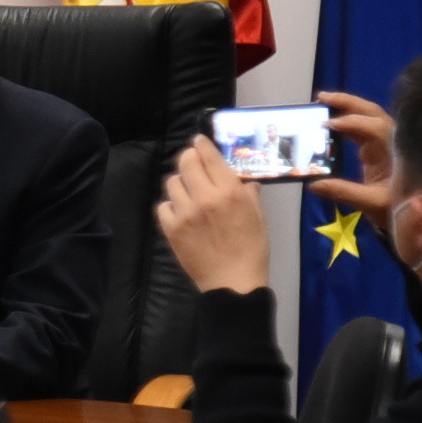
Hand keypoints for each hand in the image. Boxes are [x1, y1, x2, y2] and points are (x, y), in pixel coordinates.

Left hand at [157, 137, 272, 292]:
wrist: (232, 281)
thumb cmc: (251, 249)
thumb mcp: (258, 216)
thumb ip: (248, 194)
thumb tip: (244, 180)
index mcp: (229, 192)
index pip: (209, 156)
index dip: (201, 144)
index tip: (198, 141)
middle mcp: (204, 197)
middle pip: (185, 162)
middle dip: (189, 157)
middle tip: (192, 161)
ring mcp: (184, 213)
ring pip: (172, 182)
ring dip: (180, 182)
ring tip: (189, 189)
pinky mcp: (171, 228)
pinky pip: (163, 206)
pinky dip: (171, 205)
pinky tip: (181, 211)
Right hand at [309, 91, 398, 217]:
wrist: (415, 215)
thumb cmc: (399, 208)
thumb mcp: (371, 203)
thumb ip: (343, 192)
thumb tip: (314, 184)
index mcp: (395, 151)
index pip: (375, 127)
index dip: (352, 123)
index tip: (328, 125)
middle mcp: (392, 141)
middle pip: (372, 112)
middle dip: (348, 102)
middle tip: (322, 98)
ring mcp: (385, 143)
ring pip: (368, 116)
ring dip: (346, 106)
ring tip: (322, 101)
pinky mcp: (377, 149)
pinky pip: (362, 127)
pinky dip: (346, 121)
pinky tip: (330, 121)